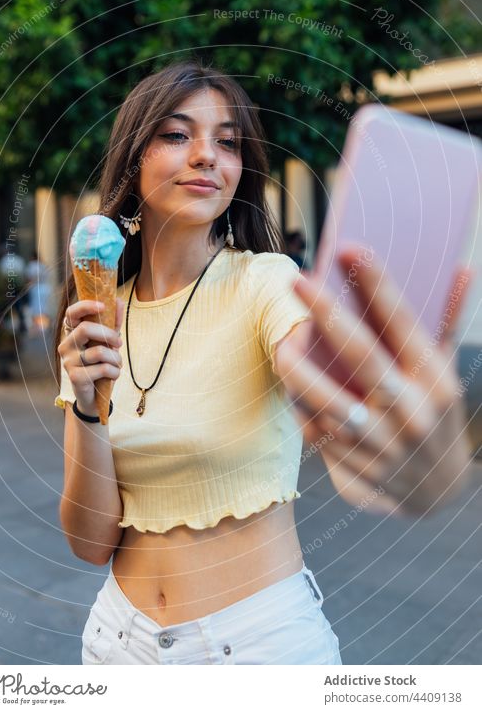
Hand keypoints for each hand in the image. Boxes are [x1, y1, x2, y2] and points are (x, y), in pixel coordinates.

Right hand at [57, 298, 123, 414]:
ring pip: (99, 352)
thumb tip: (119, 300)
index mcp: (72, 333)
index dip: (86, 306)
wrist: (95, 395)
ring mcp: (68, 361)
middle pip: (86, 329)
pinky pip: (102, 368)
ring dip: (116, 358)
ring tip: (117, 364)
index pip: (72, 313)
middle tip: (119, 342)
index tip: (103, 306)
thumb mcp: (108, 342)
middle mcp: (66, 345)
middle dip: (109, 334)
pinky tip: (113, 375)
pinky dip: (114, 372)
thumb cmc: (100, 364)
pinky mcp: (75, 377)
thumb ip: (113, 322)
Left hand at [276, 245, 472, 516]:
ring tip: (281, 342)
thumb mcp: (446, 369)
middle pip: (361, 355)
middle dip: (326, 313)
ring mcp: (383, 445)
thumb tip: (462, 270)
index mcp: (436, 379)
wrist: (439, 494)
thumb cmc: (436, 414)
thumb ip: (447, 321)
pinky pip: (318, 432)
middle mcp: (412, 411)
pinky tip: (288, 383)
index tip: (349, 249)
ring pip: (328, 401)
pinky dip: (300, 405)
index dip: (376, 284)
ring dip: (298, 368)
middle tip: (298, 280)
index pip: (403, 323)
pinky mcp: (358, 471)